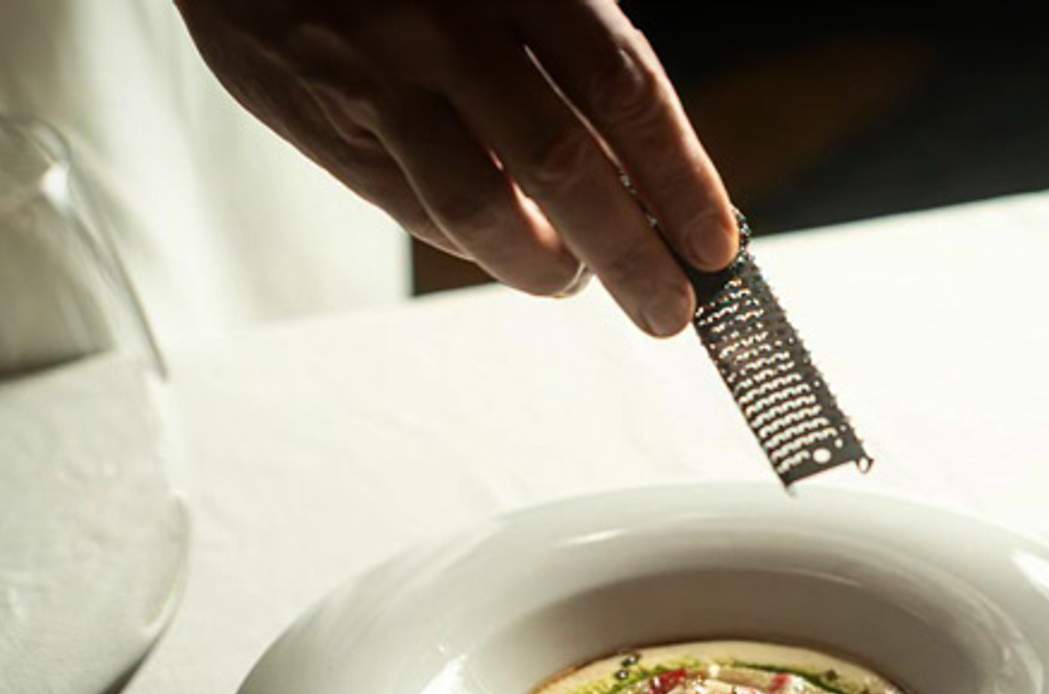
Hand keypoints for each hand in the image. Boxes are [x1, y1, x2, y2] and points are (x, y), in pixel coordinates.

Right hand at [175, 0, 737, 336]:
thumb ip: (569, 57)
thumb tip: (645, 179)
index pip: (622, 88)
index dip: (680, 176)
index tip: (715, 244)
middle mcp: (450, 25)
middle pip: (563, 163)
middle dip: (630, 254)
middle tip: (670, 310)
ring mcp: (382, 81)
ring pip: (481, 207)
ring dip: (544, 267)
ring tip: (575, 282)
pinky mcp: (333, 131)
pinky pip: (420, 214)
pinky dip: (475, 244)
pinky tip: (504, 246)